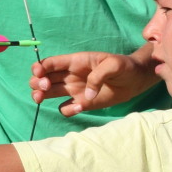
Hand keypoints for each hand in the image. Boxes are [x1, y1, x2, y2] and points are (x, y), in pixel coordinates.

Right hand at [30, 51, 159, 116]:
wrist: (134, 81)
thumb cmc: (124, 67)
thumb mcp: (113, 65)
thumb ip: (98, 76)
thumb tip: (86, 95)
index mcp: (74, 62)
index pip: (51, 63)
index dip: (40, 67)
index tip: (38, 73)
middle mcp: (69, 76)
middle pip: (43, 78)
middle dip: (37, 83)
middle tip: (44, 88)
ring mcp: (73, 90)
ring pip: (48, 93)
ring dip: (40, 96)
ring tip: (40, 99)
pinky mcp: (81, 103)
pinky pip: (65, 108)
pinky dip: (67, 110)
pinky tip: (77, 107)